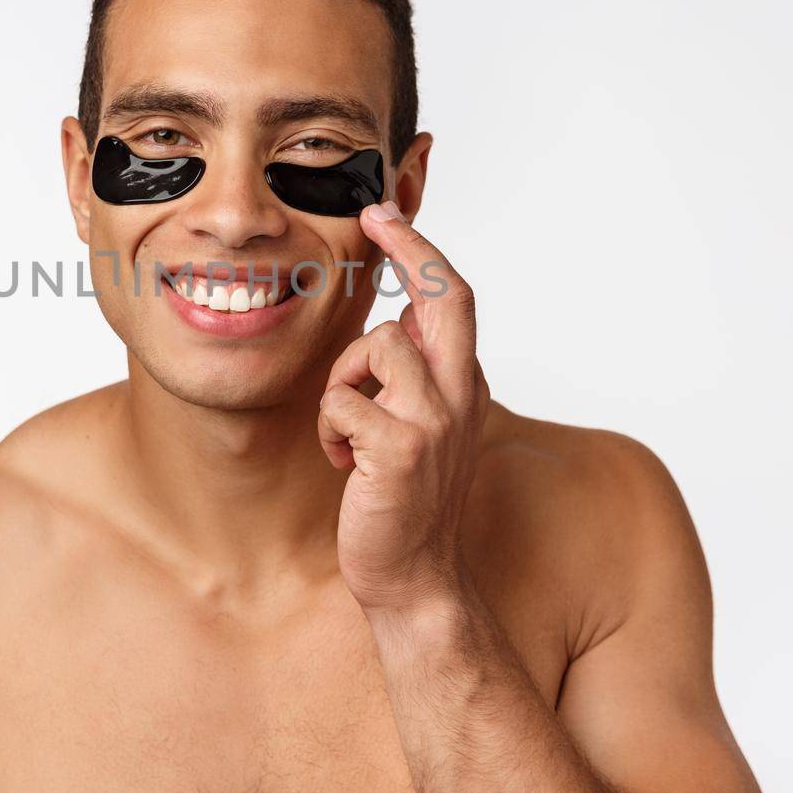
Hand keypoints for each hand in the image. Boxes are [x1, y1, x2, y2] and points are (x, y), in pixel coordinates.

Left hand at [319, 201, 490, 614]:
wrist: (414, 578)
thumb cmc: (405, 500)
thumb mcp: (421, 424)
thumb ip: (418, 370)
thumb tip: (405, 311)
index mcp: (463, 383)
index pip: (452, 298)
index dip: (421, 249)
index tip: (385, 214)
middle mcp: (460, 393)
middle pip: (445, 295)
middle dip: (409, 245)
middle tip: (372, 217)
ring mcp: (435, 420)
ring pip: (377, 344)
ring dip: (342, 379)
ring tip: (344, 429)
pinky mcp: (401, 449)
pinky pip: (343, 402)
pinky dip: (329, 428)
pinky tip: (342, 462)